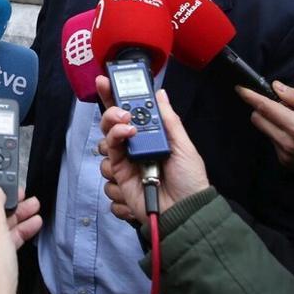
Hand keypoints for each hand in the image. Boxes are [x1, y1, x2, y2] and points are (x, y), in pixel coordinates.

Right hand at [96, 76, 209, 223]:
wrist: (185, 211)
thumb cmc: (189, 179)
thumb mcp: (183, 145)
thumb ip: (168, 119)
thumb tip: (160, 94)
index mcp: (149, 135)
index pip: (128, 112)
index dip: (114, 97)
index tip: (105, 82)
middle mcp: (134, 147)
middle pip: (109, 126)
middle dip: (111, 117)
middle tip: (123, 117)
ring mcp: (126, 165)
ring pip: (104, 148)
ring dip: (115, 142)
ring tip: (132, 146)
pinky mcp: (120, 182)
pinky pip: (107, 172)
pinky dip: (117, 173)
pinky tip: (134, 178)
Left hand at [239, 81, 293, 184]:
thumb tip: (277, 88)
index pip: (265, 108)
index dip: (251, 96)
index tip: (240, 88)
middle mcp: (287, 144)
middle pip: (258, 120)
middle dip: (263, 108)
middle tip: (284, 104)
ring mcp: (285, 156)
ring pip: (266, 131)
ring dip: (274, 122)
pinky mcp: (287, 164)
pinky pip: (275, 142)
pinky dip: (280, 134)